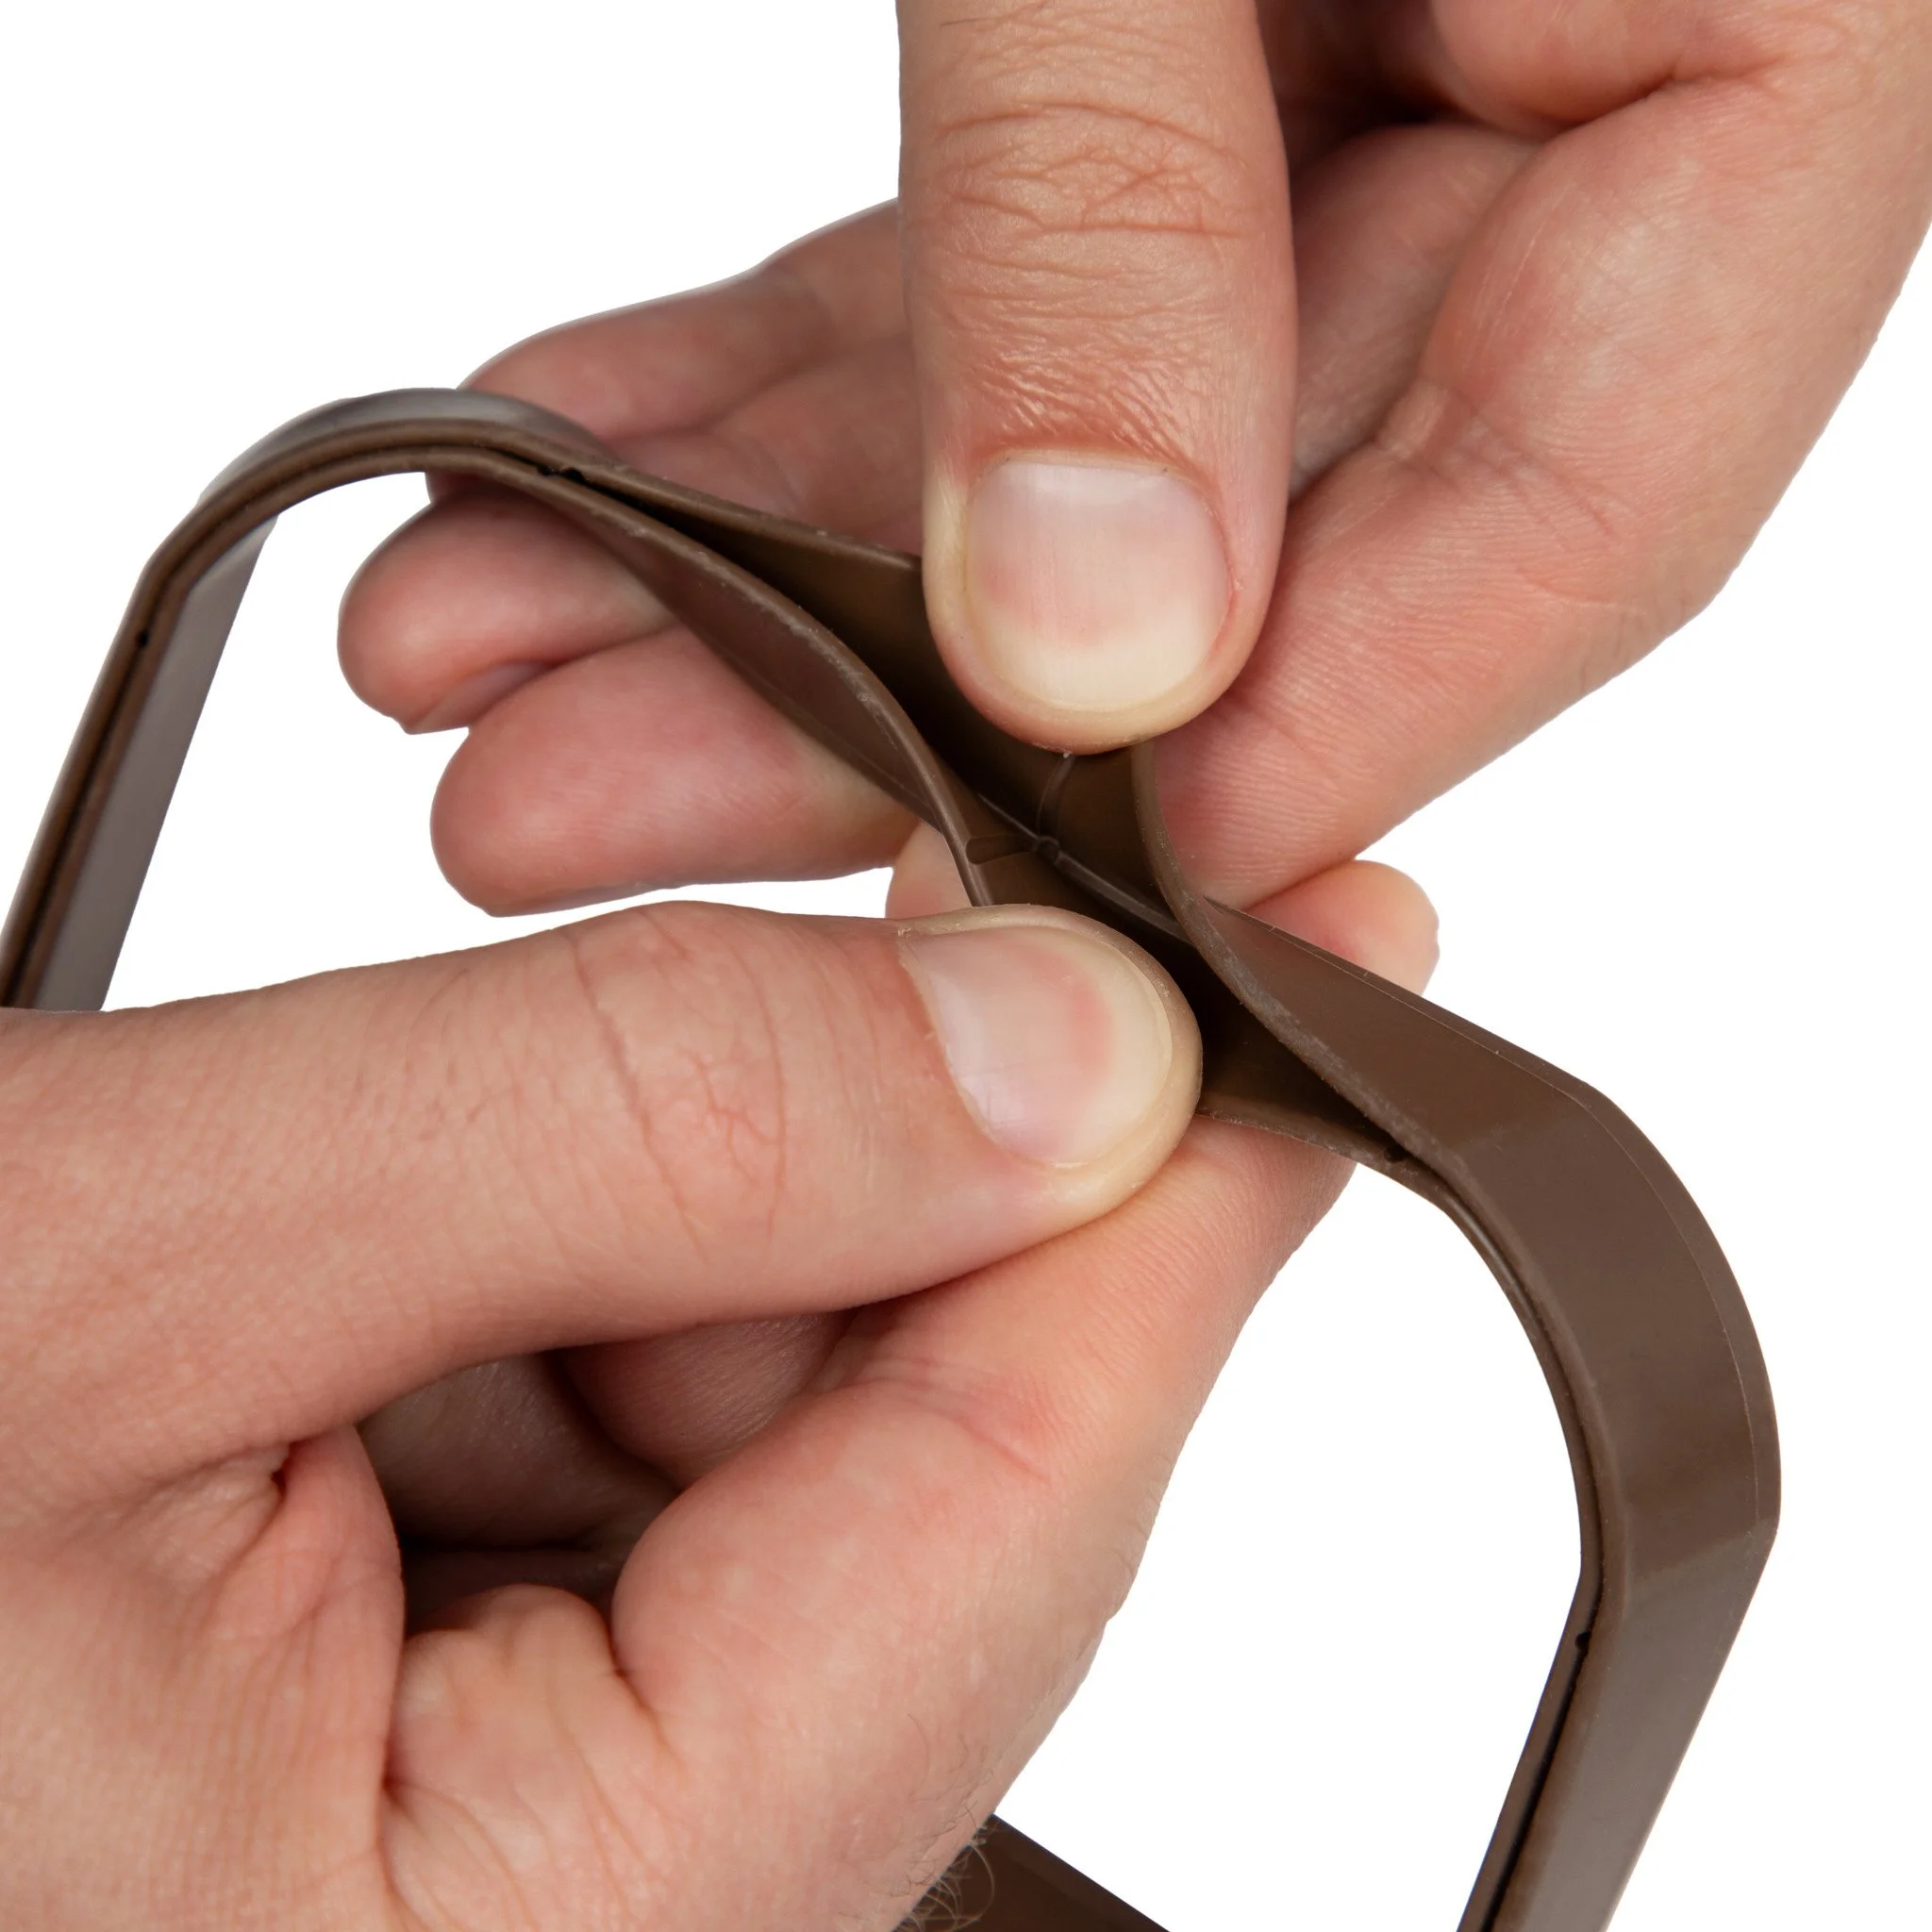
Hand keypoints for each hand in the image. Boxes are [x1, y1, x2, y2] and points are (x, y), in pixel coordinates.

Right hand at [0, 776, 1434, 1924]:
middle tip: (921, 847)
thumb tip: (1066, 1032)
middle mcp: (584, 1913)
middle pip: (921, 1447)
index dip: (1190, 1194)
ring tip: (520, 1060)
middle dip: (922, 1138)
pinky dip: (604, 1242)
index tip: (1332, 939)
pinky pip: (648, 1420)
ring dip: (727, 1178)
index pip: (1022, 1504)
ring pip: (787, 1407)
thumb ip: (616, 1128)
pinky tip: (456, 1165)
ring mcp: (526, 1805)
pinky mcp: (457, 1694)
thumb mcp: (99, 1271)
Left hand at [339, 0, 1928, 930]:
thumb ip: (1126, 218)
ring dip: (766, 574)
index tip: (1074, 892)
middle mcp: (1595, 80)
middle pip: (1272, 520)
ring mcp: (1382, 87)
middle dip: (898, 688)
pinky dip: (776, 403)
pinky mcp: (1187, 81)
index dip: (1322, 734)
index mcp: (1777, 3)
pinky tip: (564, 489)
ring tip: (486, 692)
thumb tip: (1095, 647)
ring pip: (1088, 449)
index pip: (1594, 498)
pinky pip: (989, 299)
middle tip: (579, 805)